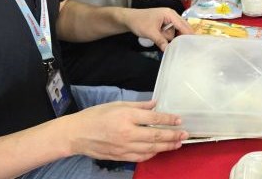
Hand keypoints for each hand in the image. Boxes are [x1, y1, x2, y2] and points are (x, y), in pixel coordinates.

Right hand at [66, 100, 187, 161]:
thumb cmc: (96, 115)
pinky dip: (152, 154)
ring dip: (166, 146)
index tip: (179, 119)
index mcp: (127, 117)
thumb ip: (139, 106)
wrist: (76, 134)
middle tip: (185, 134)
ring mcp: (124, 147)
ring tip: (177, 144)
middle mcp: (127, 133)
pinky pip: (140, 157)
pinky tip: (159, 150)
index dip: (169, 119)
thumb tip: (155, 104)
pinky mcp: (120, 157)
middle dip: (172, 135)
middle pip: (155, 135)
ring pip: (151, 148)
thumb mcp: (117, 104)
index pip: (154, 118)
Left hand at [123, 7, 192, 51]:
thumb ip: (161, 41)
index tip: (195, 43)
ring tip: (165, 42)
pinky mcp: (164, 24)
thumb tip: (168, 50)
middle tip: (188, 48)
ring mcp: (168, 20)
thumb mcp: (150, 32)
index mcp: (170, 14)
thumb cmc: (139, 22)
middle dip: (182, 37)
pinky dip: (168, 37)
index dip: (189, 34)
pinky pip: (171, 32)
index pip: (183, 25)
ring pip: (175, 32)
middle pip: (182, 28)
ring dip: (171, 38)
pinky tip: (165, 42)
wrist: (128, 19)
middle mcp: (172, 16)